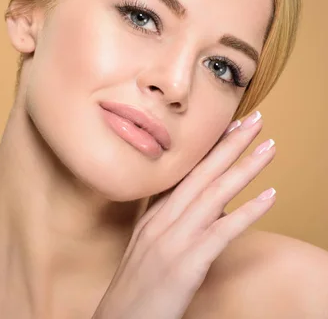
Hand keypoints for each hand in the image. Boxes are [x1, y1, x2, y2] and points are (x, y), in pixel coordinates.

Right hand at [92, 111, 276, 318]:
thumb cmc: (138, 288)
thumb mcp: (153, 250)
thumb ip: (179, 225)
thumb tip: (217, 209)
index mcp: (154, 217)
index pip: (184, 174)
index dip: (208, 149)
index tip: (228, 126)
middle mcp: (162, 221)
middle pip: (200, 176)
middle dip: (229, 146)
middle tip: (254, 120)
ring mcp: (173, 240)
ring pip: (213, 195)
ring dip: (243, 168)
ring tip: (268, 147)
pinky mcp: (186, 263)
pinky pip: (221, 233)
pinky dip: (247, 212)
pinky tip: (269, 197)